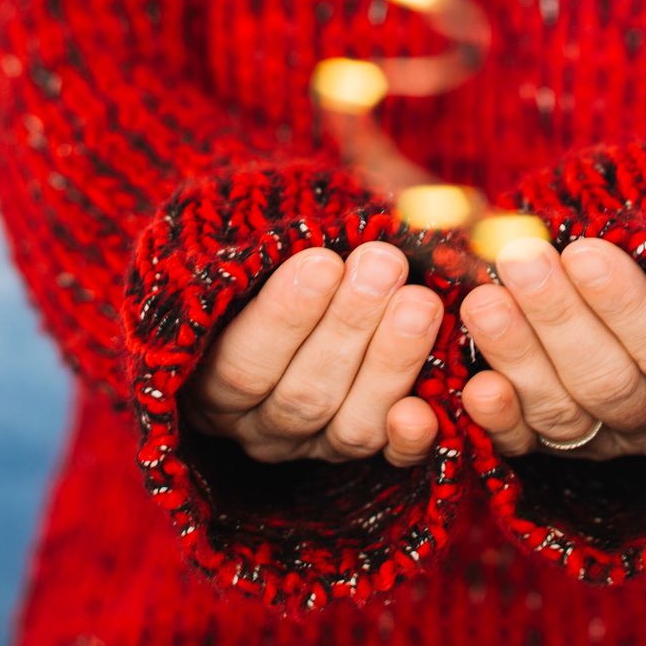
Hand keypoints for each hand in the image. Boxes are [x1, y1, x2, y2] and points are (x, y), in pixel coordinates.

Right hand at [180, 241, 441, 465]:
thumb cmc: (270, 269)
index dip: (283, 317)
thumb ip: (274, 240)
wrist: (306, 302)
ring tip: (421, 300)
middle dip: (349, 326)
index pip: (241, 364)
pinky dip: (416, 434)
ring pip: (350, 425)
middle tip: (384, 264)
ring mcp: (312, 446)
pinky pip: (392, 459)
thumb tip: (333, 185)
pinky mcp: (363, 454)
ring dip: (391, 360)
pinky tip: (438, 396)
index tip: (322, 261)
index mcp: (208, 382)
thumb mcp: (254, 253)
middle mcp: (258, 426)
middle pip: (302, 394)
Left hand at [460, 237, 645, 459]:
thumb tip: (604, 224)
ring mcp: (616, 440)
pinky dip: (500, 419)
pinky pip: (527, 447)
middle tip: (520, 261)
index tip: (582, 252)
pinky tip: (477, 387)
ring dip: (519, 354)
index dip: (626, 303)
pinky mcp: (562, 455)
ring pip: (566, 412)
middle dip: (559, 317)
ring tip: (484, 302)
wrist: (626, 301)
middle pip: (612, 380)